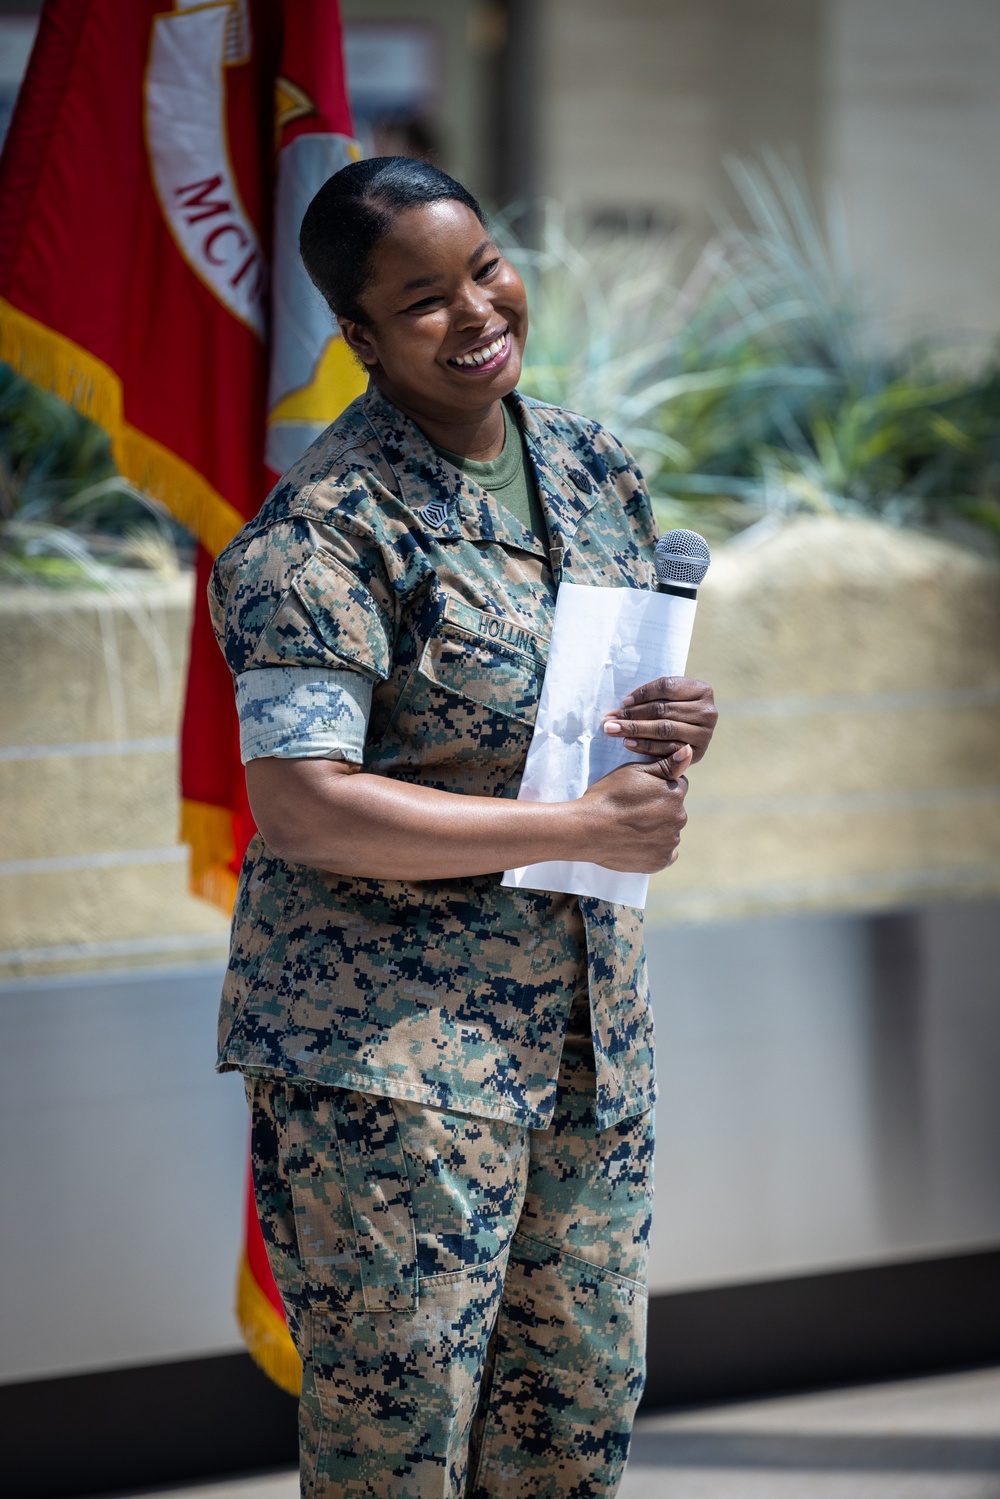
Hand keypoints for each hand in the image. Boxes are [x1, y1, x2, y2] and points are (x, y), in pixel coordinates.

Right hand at [580, 747, 691, 872]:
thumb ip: (666, 764)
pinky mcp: (659, 862)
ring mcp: (670, 842)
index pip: (677, 787)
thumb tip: (689, 750)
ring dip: (656, 830)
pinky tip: (636, 843)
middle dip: (659, 809)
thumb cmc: (609, 796)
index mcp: (675, 794)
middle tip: (632, 810)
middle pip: (674, 811)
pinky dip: (654, 850)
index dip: (658, 788)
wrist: (587, 829)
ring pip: (668, 832)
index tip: (639, 793)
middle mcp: (679, 819)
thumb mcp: (635, 771)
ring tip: (630, 828)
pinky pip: (664, 854)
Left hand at [602, 677, 716, 763]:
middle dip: (632, 714)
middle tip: (609, 719)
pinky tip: (627, 743)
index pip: (667, 687)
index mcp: (702, 690)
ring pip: (663, 729)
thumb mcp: (670, 698)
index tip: (624, 702)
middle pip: (663, 710)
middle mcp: (708, 711)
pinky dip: (645, 746)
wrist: (690, 737)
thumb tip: (624, 703)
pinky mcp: (698, 753)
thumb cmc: (674, 711)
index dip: (643, 693)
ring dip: (635, 729)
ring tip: (613, 730)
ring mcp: (705, 733)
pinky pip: (667, 748)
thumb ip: (654, 696)